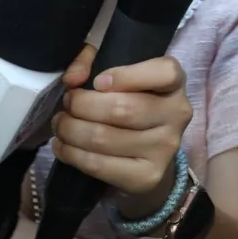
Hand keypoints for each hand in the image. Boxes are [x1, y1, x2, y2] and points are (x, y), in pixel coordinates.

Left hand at [51, 45, 191, 205]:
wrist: (147, 154)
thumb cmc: (128, 101)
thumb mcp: (114, 71)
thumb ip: (90, 61)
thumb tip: (73, 78)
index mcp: (174, 84)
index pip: (165, 73)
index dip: (127, 75)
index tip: (97, 82)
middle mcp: (177, 115)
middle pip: (123, 109)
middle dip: (82, 105)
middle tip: (67, 103)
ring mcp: (164, 149)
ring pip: (105, 138)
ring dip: (71, 130)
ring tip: (60, 124)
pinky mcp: (147, 177)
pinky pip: (100, 165)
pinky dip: (73, 155)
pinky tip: (63, 146)